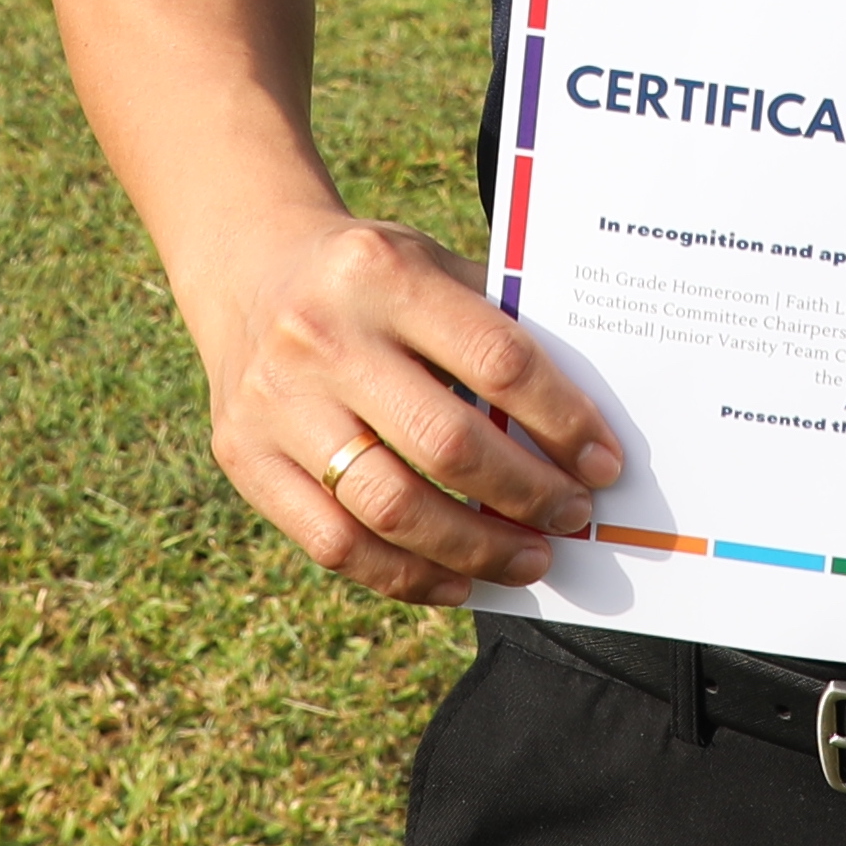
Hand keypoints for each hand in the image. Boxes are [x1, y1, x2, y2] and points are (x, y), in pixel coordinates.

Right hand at [196, 207, 621, 608]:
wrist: (248, 267)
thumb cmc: (373, 278)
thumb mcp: (431, 264)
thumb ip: (496, 329)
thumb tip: (581, 430)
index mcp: (384, 272)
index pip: (497, 361)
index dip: (562, 423)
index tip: (602, 464)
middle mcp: (322, 337)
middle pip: (446, 444)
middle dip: (527, 494)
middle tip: (572, 516)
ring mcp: (275, 403)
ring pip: (390, 507)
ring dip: (475, 548)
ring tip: (528, 559)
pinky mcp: (243, 458)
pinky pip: (334, 544)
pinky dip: (406, 576)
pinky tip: (457, 580)